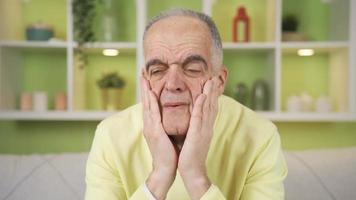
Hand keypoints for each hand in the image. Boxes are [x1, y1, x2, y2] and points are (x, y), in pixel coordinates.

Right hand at [141, 76, 177, 199]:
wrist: (165, 169)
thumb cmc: (168, 153)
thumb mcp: (166, 136)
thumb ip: (165, 126)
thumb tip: (170, 117)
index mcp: (153, 125)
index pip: (150, 105)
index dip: (148, 92)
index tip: (147, 80)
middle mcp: (149, 125)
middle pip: (146, 102)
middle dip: (144, 88)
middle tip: (142, 73)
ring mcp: (150, 128)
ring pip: (147, 106)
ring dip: (146, 91)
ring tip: (144, 79)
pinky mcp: (155, 132)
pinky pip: (153, 114)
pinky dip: (152, 103)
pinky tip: (151, 94)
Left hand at [178, 77, 219, 199]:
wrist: (192, 171)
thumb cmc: (191, 155)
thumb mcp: (196, 138)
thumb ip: (197, 127)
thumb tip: (196, 119)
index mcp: (205, 128)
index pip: (210, 108)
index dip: (212, 95)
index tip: (212, 83)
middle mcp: (207, 127)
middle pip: (212, 105)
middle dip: (213, 91)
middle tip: (214, 77)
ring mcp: (203, 131)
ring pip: (207, 109)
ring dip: (209, 94)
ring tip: (210, 81)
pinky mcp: (197, 135)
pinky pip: (199, 118)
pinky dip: (201, 107)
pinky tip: (202, 97)